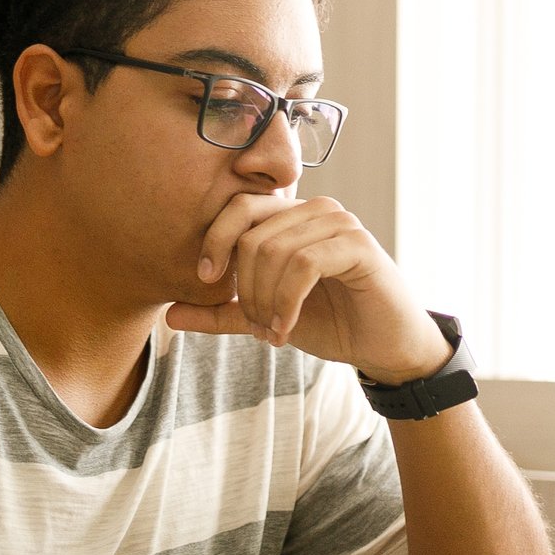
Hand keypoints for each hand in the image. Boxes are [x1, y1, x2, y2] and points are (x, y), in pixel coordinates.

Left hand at [166, 194, 450, 384]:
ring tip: (274, 331)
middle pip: (252, 234)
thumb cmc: (332, 324)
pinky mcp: (358, 245)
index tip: (207, 281)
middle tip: (255, 325)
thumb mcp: (266, 318)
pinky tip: (287, 328)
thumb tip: (168, 314)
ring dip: (266, 300)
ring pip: (275, 250)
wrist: (385, 346)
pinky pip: (304, 264)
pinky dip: (287, 302)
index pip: (240, 208)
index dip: (216, 240)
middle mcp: (316, 210)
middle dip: (245, 288)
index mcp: (293, 217)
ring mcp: (340, 223)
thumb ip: (221, 313)